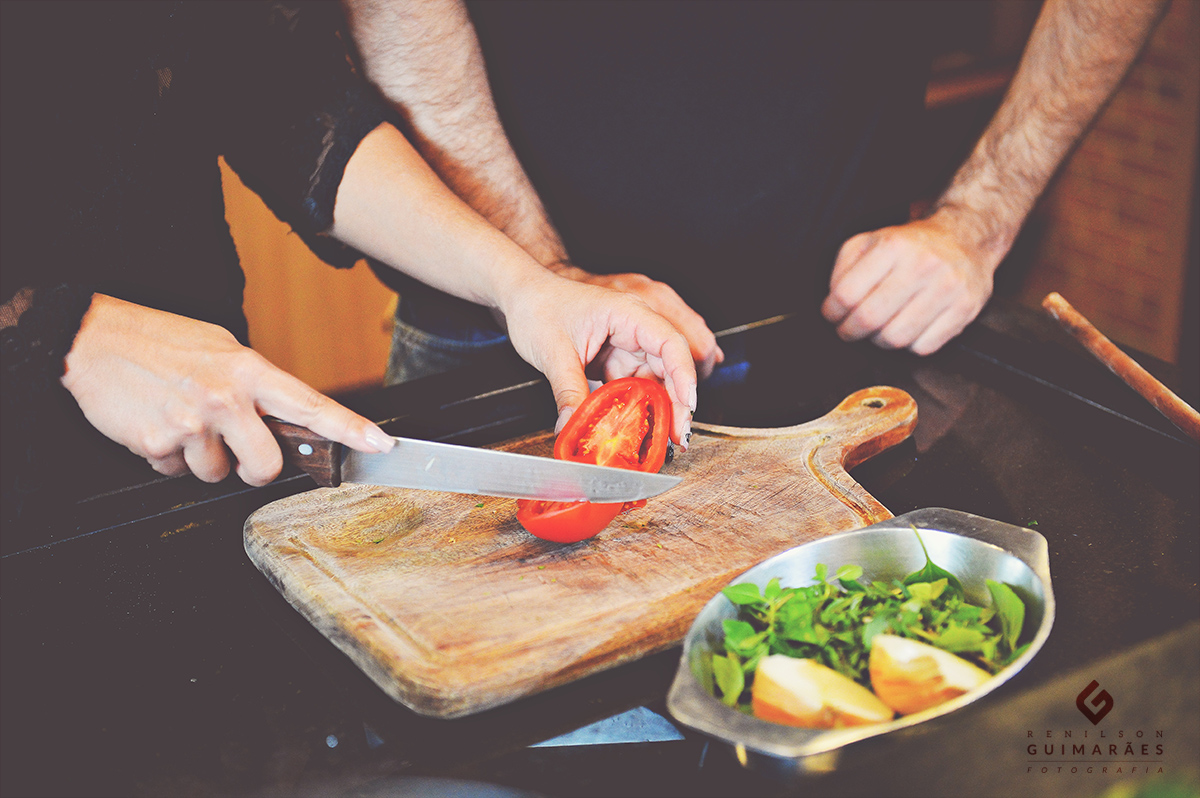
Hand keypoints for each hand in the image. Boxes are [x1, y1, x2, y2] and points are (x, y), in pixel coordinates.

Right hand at [61, 294, 391, 484]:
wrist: (91, 340)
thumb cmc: (161, 342)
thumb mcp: (220, 349)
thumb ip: (255, 385)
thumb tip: (283, 417)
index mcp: (248, 370)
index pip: (310, 404)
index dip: (350, 428)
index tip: (380, 443)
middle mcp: (225, 397)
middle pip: (267, 465)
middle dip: (254, 467)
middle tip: (233, 445)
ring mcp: (192, 424)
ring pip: (217, 475)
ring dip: (203, 459)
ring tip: (182, 421)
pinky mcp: (158, 445)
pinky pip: (177, 472)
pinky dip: (169, 458)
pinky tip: (157, 426)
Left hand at [498, 272, 697, 447]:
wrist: (522, 297)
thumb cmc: (539, 306)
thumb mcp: (553, 352)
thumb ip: (567, 391)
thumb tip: (573, 425)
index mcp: (627, 313)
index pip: (669, 342)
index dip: (684, 375)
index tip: (687, 405)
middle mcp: (635, 327)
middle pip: (670, 365)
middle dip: (677, 402)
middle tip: (677, 435)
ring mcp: (627, 344)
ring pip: (655, 380)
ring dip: (658, 408)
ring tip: (659, 438)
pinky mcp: (617, 360)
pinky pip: (635, 386)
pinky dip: (637, 407)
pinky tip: (636, 427)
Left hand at [820, 210, 1002, 354]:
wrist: (966, 237)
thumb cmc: (911, 245)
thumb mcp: (870, 241)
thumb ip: (843, 268)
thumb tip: (832, 304)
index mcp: (893, 246)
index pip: (846, 294)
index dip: (832, 312)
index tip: (832, 315)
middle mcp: (922, 265)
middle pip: (869, 319)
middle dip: (850, 331)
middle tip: (848, 330)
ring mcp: (947, 288)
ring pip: (896, 338)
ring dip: (878, 341)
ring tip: (877, 330)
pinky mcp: (965, 308)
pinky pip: (924, 347)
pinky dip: (909, 346)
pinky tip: (906, 329)